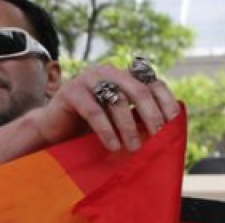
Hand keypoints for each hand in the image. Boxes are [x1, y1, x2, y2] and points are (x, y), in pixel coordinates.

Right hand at [31, 63, 178, 152]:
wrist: (52, 130)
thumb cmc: (87, 127)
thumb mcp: (117, 120)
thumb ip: (137, 116)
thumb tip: (170, 128)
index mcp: (122, 75)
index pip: (152, 82)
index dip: (166, 101)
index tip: (173, 124)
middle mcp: (107, 72)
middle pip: (138, 90)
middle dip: (151, 115)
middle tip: (157, 137)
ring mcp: (87, 79)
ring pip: (116, 101)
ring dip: (128, 127)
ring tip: (133, 148)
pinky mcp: (70, 92)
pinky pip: (94, 111)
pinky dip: (106, 130)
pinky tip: (113, 146)